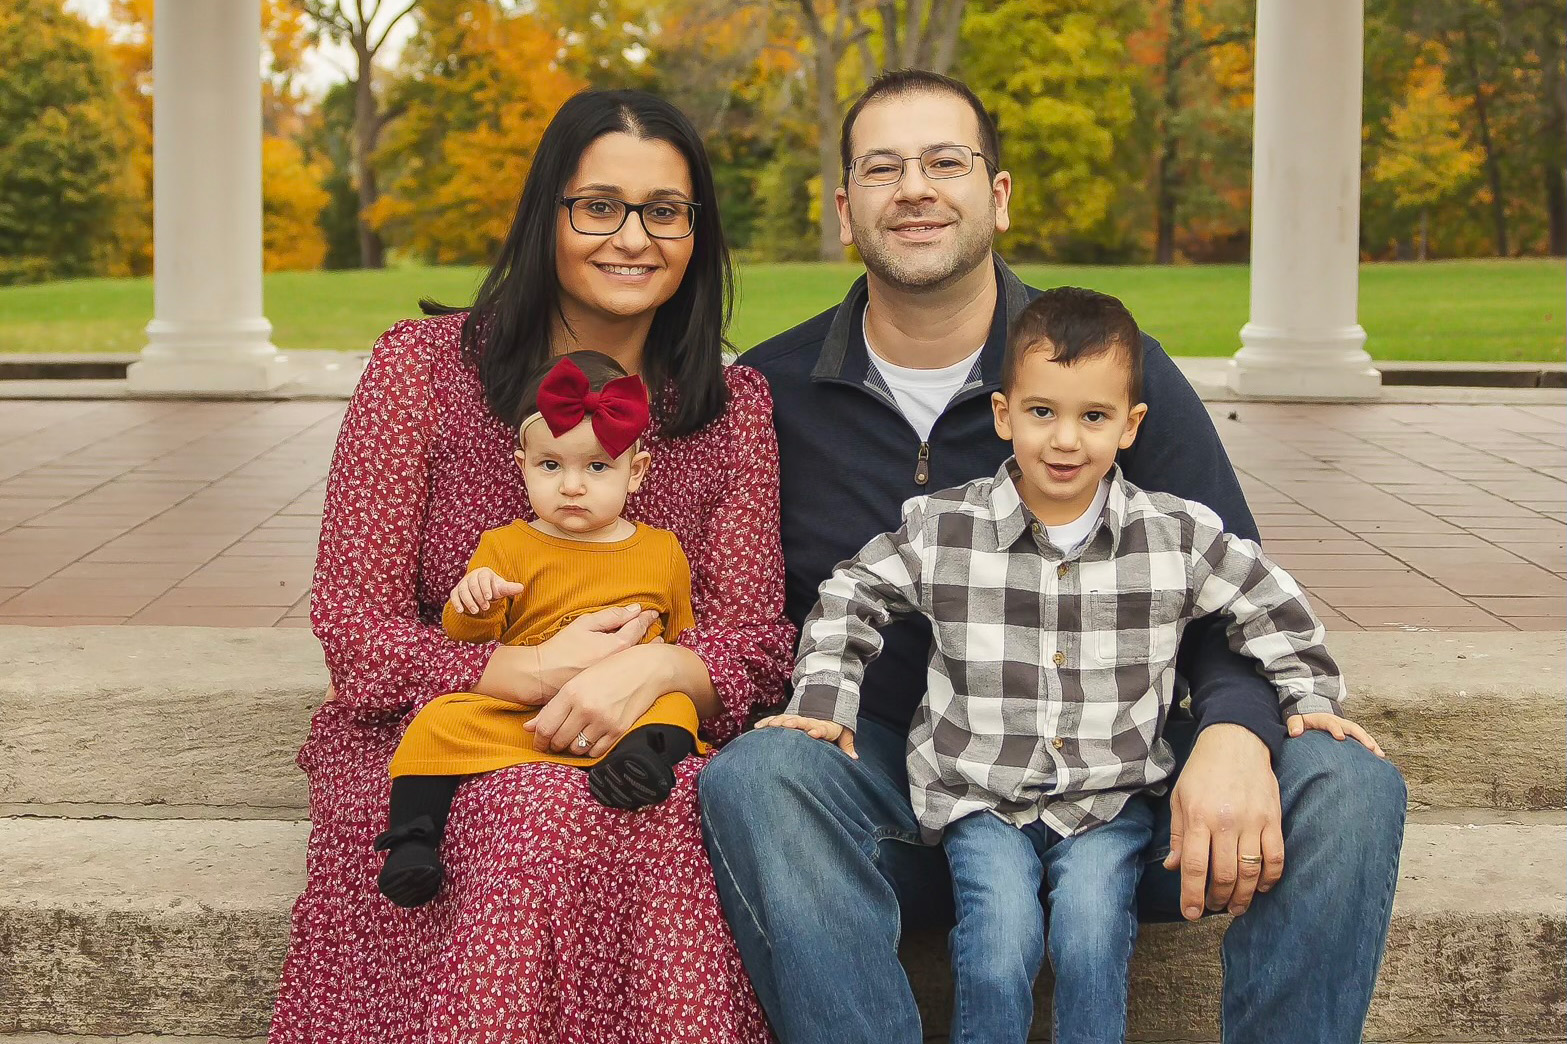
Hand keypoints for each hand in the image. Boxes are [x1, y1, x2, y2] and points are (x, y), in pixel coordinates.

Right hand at [449, 567, 525, 614]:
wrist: (481, 591)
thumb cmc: (493, 588)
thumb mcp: (501, 588)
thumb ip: (510, 588)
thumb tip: (521, 587)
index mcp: (484, 573)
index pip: (483, 577)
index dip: (485, 587)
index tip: (489, 597)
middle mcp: (472, 576)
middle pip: (473, 585)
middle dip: (478, 597)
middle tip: (485, 607)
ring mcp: (463, 583)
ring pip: (463, 591)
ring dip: (468, 601)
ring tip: (476, 611)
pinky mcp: (456, 591)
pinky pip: (454, 596)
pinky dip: (456, 603)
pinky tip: (460, 611)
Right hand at [476, 604, 656, 706]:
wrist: (543, 676)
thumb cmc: (562, 647)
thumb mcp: (585, 624)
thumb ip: (612, 616)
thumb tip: (635, 609)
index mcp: (617, 646)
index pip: (638, 627)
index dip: (646, 618)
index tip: (652, 613)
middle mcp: (622, 664)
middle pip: (644, 647)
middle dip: (652, 637)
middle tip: (660, 632)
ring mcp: (618, 678)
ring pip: (638, 661)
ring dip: (647, 651)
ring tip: (656, 644)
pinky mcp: (610, 688)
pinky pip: (628, 673)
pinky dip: (635, 664)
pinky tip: (638, 662)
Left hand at [525, 642, 676, 756]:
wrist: (646, 668)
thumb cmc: (610, 670)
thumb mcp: (578, 681)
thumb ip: (553, 706)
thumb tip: (529, 728)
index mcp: (571, 691)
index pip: (545, 727)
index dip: (539, 739)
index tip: (540, 742)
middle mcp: (585, 707)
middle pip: (559, 740)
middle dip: (554, 745)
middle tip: (556, 742)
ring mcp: (603, 720)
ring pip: (576, 748)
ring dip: (572, 747)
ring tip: (575, 738)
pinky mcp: (618, 730)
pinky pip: (595, 751)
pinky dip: (590, 749)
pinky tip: (591, 738)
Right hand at [754, 713, 856, 758]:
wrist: (826, 707)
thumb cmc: (834, 726)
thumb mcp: (843, 734)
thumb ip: (846, 745)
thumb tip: (854, 758)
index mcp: (824, 726)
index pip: (821, 728)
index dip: (817, 730)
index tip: (813, 733)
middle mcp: (809, 721)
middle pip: (801, 721)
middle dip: (793, 723)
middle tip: (786, 725)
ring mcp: (798, 719)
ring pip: (786, 719)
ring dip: (777, 721)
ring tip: (768, 725)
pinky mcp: (788, 720)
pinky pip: (777, 720)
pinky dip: (767, 723)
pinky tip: (758, 727)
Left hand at [1161, 723, 1282, 920]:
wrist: (1236, 741)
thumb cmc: (1203, 771)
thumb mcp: (1180, 798)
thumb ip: (1179, 835)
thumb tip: (1174, 868)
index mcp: (1198, 817)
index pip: (1196, 867)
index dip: (1193, 896)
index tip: (1191, 914)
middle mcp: (1226, 822)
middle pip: (1225, 875)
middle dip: (1217, 899)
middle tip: (1213, 907)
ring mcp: (1253, 821)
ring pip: (1251, 871)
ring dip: (1244, 896)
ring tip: (1235, 906)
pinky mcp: (1273, 819)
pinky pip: (1276, 857)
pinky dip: (1270, 878)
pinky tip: (1261, 887)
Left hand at [1287, 712, 1384, 756]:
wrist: (1311, 712)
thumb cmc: (1303, 720)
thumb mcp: (1296, 719)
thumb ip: (1294, 724)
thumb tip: (1295, 733)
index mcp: (1325, 719)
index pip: (1331, 723)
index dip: (1336, 729)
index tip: (1340, 737)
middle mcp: (1339, 722)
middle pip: (1353, 727)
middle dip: (1362, 737)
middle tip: (1370, 748)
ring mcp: (1346, 727)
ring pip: (1361, 733)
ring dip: (1371, 742)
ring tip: (1380, 754)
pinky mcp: (1350, 733)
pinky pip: (1363, 738)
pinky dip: (1372, 745)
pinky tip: (1379, 757)